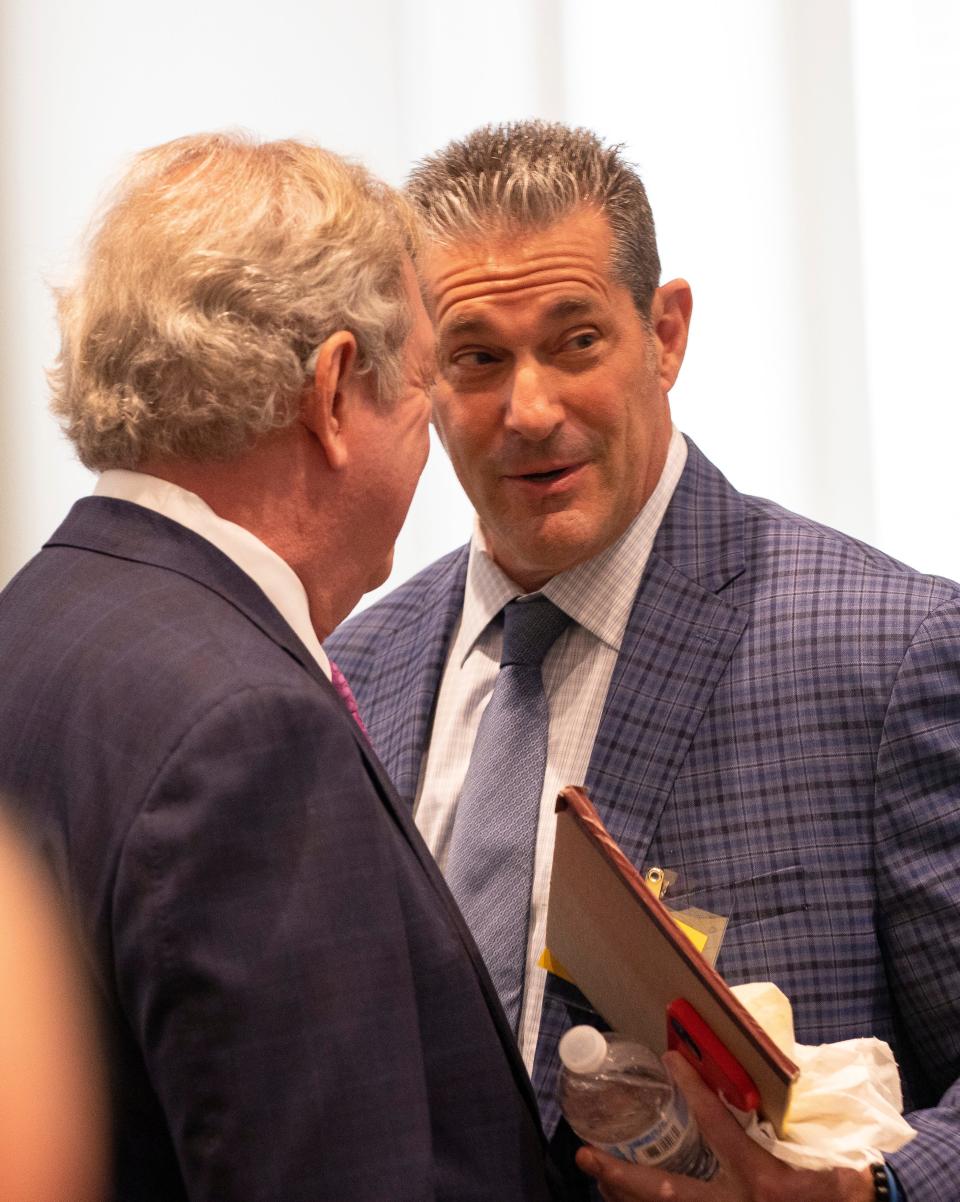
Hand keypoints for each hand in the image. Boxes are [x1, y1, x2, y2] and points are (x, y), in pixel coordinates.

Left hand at [575, 1052, 874, 1200]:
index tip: (670, 1057)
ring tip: (594, 1173)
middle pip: (663, 1192)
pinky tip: (620, 1197)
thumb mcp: (835, 1188)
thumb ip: (834, 1177)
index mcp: (757, 1181)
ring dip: (622, 1196)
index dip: (695, 1091)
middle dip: (620, 1176)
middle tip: (584, 1155)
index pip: (719, 1127)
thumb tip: (851, 1173)